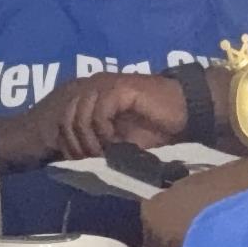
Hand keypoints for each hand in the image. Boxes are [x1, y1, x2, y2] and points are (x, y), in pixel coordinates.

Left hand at [42, 71, 190, 162]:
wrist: (184, 114)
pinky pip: (99, 113)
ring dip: (89, 139)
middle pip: (67, 117)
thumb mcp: (119, 141)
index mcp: (91, 96)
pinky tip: (116, 140)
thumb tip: (75, 160)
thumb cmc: (154, 128)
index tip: (78, 162)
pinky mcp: (120, 87)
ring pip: (80, 115)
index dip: (66, 142)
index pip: (63, 117)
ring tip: (104, 152)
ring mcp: (106, 84)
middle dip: (76, 144)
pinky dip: (104, 131)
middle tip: (90, 160)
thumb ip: (97, 143)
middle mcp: (94, 86)